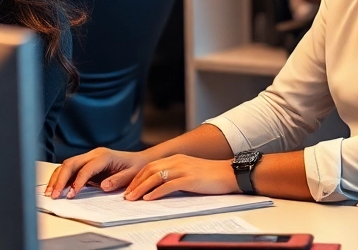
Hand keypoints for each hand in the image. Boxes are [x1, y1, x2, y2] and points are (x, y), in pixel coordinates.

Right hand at [45, 147, 153, 198]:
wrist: (141, 160)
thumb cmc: (137, 167)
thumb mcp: (131, 175)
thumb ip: (117, 180)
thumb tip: (103, 186)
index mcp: (105, 156)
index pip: (86, 168)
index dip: (77, 182)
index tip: (71, 195)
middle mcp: (94, 154)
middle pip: (71, 163)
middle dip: (60, 179)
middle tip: (54, 195)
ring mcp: (89, 157)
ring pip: (67, 165)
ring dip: (57, 178)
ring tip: (50, 193)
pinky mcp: (86, 163)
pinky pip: (70, 169)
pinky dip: (61, 178)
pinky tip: (56, 188)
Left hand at [123, 154, 239, 200]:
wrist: (230, 173)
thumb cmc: (212, 175)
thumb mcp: (190, 171)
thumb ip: (176, 174)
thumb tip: (162, 186)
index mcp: (177, 158)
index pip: (151, 166)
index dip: (138, 177)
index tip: (130, 188)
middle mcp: (178, 161)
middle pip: (149, 170)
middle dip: (135, 183)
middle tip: (127, 195)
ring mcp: (183, 169)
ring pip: (155, 177)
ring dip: (141, 188)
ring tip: (132, 198)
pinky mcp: (189, 179)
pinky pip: (168, 185)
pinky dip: (156, 192)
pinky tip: (149, 198)